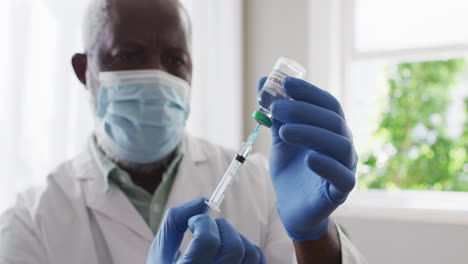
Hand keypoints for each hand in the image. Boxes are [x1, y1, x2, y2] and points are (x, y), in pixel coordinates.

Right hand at [146, 198, 265, 263]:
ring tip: (219, 242)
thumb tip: (204, 200)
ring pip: (250, 254)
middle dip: (222, 227)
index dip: (202, 223)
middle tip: (207, 229)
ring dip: (236, 238)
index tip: (193, 223)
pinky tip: (232, 251)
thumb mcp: (160, 252)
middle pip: (234, 248)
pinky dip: (249, 250)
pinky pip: (259, 262)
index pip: (208, 241)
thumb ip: (175, 222)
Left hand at [258, 77, 356, 240]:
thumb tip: (263, 82)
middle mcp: (343, 144)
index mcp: (331, 129)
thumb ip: (276, 114)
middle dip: (303, 111)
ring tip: (284, 131)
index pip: (327, 104)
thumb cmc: (291, 169)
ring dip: (311, 133)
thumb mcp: (281, 138)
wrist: (292, 206)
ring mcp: (345, 167)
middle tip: (277, 108)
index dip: (309, 92)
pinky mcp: (341, 190)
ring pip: (339, 145)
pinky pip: (342, 176)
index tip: (286, 83)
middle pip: (333, 121)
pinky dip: (327, 165)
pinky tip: (308, 158)